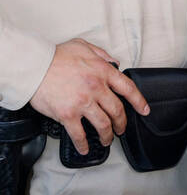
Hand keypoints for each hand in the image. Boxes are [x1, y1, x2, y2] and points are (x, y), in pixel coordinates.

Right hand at [29, 38, 149, 154]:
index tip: (144, 110)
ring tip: (107, 140)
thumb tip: (113, 63)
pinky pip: (79, 134)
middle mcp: (97, 88)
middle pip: (117, 110)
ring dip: (107, 135)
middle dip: (122, 122)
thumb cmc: (56, 56)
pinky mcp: (67, 115)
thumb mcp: (84, 46)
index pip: (128, 89)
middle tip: (121, 129)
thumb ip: (102, 55)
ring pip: (103, 124)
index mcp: (103, 72)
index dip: (139, 101)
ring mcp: (83, 103)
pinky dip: (83, 144)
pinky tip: (84, 148)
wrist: (34, 67)